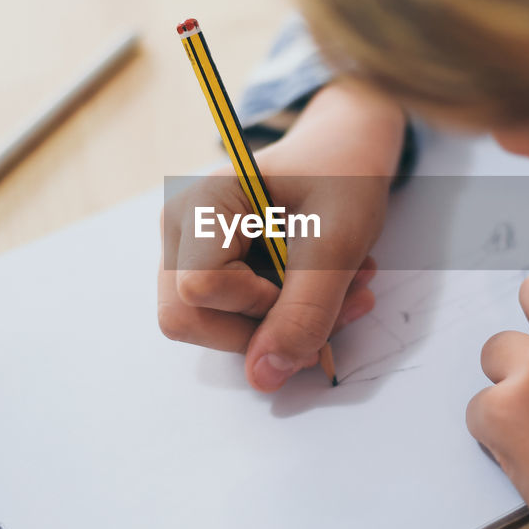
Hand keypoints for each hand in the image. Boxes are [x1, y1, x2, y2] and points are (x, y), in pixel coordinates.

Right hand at [158, 82, 405, 390]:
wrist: (348, 149)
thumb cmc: (344, 175)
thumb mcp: (339, 242)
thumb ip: (305, 312)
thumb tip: (263, 379)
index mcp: (203, 202)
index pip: (200, 290)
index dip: (259, 305)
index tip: (310, 278)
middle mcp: (180, 226)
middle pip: (188, 319)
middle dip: (268, 328)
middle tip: (341, 301)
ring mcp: (188, 249)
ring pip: (208, 327)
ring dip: (283, 326)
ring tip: (343, 289)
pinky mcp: (208, 269)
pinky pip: (227, 319)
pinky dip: (281, 318)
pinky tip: (323, 287)